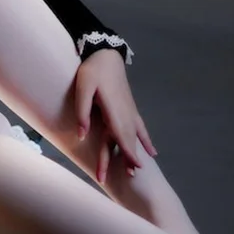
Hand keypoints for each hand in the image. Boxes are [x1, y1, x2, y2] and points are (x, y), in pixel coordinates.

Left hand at [73, 49, 156, 184]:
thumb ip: (82, 112)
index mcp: (113, 110)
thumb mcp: (83, 88)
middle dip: (128, 159)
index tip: (134, 169)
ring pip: (134, 137)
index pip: (121, 136)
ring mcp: (129, 112)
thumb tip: (81, 136)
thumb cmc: (93, 70)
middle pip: (126, 141)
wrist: (107, 54)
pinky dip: (146, 140)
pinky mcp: (130, 108)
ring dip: (135, 153)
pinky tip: (152, 153)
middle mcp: (124, 114)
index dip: (128, 153)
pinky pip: (140, 128)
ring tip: (137, 171)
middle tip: (131, 179)